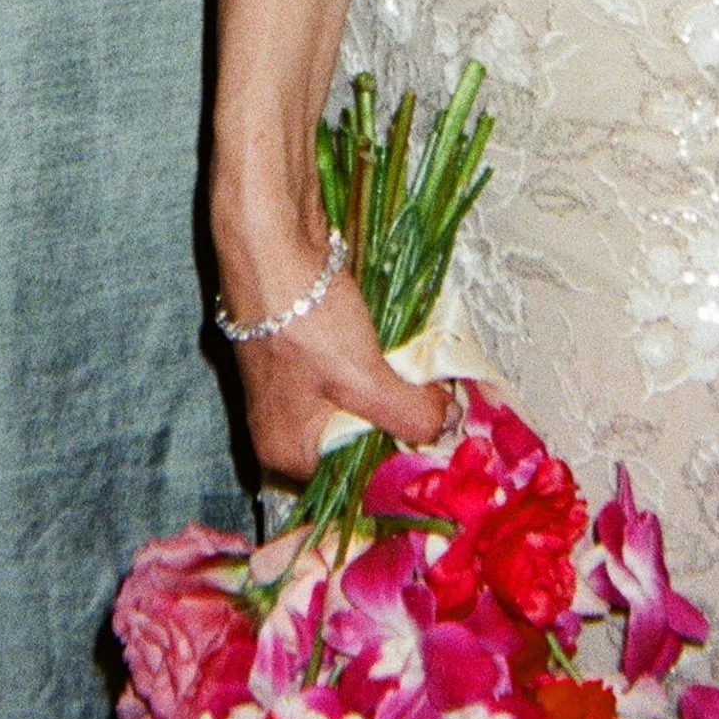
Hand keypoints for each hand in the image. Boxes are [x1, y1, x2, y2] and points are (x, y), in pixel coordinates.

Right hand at [216, 212, 453, 486]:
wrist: (271, 241)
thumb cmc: (304, 318)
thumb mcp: (363, 378)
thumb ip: (409, 414)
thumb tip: (447, 425)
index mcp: (288, 450)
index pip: (356, 477)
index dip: (401, 457)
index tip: (443, 439)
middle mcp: (285, 428)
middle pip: (360, 440)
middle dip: (402, 421)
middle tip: (445, 406)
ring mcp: (294, 388)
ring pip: (360, 404)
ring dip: (396, 392)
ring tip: (434, 380)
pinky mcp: (306, 353)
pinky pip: (353, 375)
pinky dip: (381, 367)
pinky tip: (409, 354)